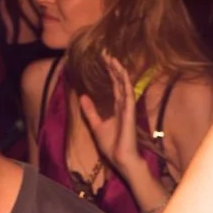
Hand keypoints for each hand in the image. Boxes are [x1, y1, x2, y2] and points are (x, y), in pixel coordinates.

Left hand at [78, 55, 142, 176]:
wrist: (121, 159)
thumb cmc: (112, 145)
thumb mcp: (96, 126)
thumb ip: (91, 112)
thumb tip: (83, 96)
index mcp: (117, 108)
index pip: (114, 86)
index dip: (110, 73)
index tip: (104, 60)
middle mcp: (124, 105)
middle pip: (119, 82)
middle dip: (113, 68)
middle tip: (106, 53)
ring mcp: (127, 108)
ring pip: (124, 85)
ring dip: (119, 71)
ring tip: (112, 58)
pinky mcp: (129, 112)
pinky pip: (128, 94)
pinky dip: (125, 82)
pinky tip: (121, 72)